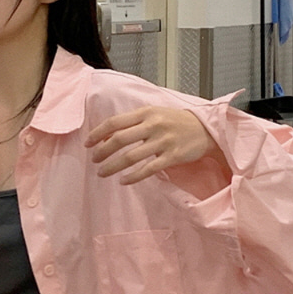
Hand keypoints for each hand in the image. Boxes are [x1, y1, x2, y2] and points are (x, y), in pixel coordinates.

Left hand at [89, 95, 213, 183]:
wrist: (204, 129)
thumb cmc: (175, 121)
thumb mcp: (154, 113)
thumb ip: (135, 122)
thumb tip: (109, 135)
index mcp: (146, 112)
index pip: (115, 122)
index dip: (98, 133)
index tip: (88, 143)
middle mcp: (152, 125)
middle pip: (120, 139)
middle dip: (102, 151)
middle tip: (94, 160)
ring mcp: (162, 141)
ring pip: (131, 156)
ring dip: (113, 166)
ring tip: (102, 173)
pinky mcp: (171, 157)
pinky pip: (148, 169)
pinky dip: (133, 177)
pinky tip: (124, 181)